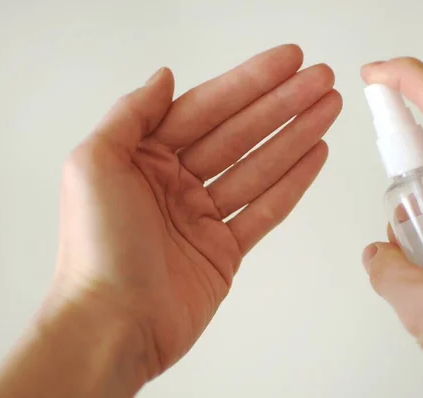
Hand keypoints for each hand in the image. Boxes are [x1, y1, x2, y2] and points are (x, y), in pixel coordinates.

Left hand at [54, 44, 340, 382]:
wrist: (113, 325)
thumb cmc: (96, 248)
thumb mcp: (94, 164)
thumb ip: (131, 114)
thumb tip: (164, 78)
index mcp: (144, 158)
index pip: (207, 108)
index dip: (249, 82)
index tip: (286, 62)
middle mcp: (175, 182)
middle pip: (240, 133)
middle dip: (282, 103)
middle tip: (321, 79)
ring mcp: (203, 216)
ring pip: (259, 166)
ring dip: (295, 136)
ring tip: (328, 108)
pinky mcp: (224, 248)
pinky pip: (265, 209)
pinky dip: (292, 182)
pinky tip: (314, 154)